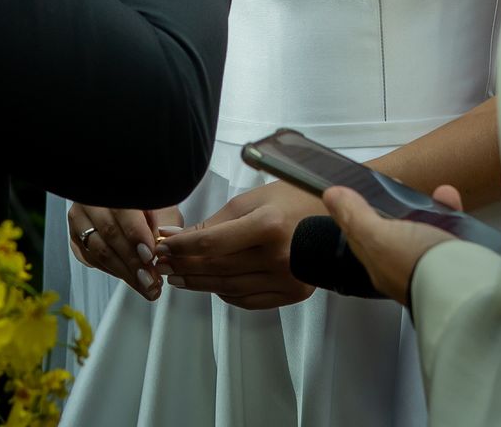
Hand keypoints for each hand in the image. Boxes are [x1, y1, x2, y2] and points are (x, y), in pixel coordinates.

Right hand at [66, 203, 181, 301]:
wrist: (126, 200)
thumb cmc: (147, 202)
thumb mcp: (162, 206)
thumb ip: (164, 225)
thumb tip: (164, 249)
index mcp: (115, 185)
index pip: (123, 212)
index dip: (136, 236)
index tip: (151, 256)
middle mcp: (92, 200)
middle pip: (110, 234)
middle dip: (133, 262)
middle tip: (151, 281)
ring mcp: (80, 218)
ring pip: (99, 250)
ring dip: (123, 272)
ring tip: (144, 285)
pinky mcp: (76, 236)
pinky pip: (90, 258)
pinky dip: (111, 270)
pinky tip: (129, 277)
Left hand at [154, 181, 321, 309]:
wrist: (337, 218)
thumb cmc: (294, 199)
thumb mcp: (252, 201)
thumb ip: (215, 222)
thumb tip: (176, 237)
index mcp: (268, 225)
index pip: (211, 243)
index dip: (181, 246)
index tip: (163, 245)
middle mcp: (277, 256)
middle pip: (217, 267)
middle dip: (184, 265)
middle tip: (163, 264)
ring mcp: (287, 279)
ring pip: (228, 288)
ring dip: (199, 283)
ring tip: (179, 277)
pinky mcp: (293, 294)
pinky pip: (248, 300)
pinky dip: (225, 295)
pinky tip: (211, 286)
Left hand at [321, 183, 462, 307]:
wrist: (464, 285)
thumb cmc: (418, 268)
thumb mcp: (378, 237)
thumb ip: (356, 217)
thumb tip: (332, 197)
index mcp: (379, 264)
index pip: (360, 235)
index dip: (357, 210)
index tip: (357, 188)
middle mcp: (403, 266)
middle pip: (393, 231)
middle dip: (395, 205)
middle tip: (396, 186)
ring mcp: (430, 262)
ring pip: (422, 228)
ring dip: (425, 206)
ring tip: (429, 192)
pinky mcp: (455, 258)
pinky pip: (448, 229)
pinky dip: (448, 211)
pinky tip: (448, 198)